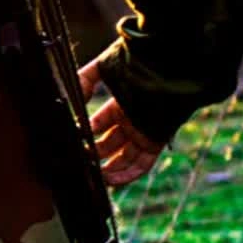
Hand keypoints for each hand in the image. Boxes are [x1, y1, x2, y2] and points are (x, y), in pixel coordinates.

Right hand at [77, 58, 164, 185]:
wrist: (170, 64)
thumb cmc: (138, 61)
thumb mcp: (105, 67)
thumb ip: (85, 79)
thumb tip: (72, 95)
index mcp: (121, 103)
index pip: (101, 124)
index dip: (87, 133)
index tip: (72, 140)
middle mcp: (133, 120)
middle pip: (112, 143)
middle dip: (95, 153)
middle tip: (79, 162)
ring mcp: (145, 132)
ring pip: (125, 157)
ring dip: (109, 169)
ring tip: (91, 177)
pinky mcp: (156, 141)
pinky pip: (142, 164)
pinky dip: (127, 174)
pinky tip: (110, 180)